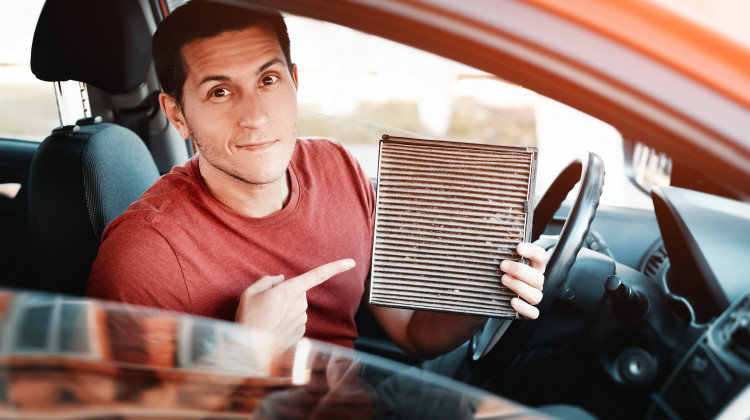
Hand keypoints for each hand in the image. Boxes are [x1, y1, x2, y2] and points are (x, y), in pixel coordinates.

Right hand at [235, 259, 355, 349]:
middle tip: (268, 304)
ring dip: (286, 310)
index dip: (336, 267)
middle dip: (288, 294)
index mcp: (288, 291)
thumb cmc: (248, 319)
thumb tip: (280, 279)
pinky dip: (286, 322)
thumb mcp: (250, 293)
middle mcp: (299, 305)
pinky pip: (296, 321)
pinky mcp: (301, 333)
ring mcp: (301, 320)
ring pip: (297, 307)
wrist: (248, 351)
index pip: (317, 275)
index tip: (351, 262)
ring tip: (267, 318)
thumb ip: (267, 281)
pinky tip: (273, 328)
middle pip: (299, 292)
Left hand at [500, 242, 546, 318]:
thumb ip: (502, 250)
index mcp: (535, 266)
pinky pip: (533, 313)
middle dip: (520, 271)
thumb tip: (488, 238)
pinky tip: (512, 301)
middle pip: (538, 278)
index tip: (518, 247)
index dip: (532, 251)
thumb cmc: (504, 270)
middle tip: (503, 265)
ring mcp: (533, 295)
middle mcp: (536, 281)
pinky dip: (524, 308)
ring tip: (504, 280)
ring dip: (519, 287)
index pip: (541, 256)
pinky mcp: (529, 309)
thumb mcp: (505, 258)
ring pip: (536, 295)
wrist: (499, 290)